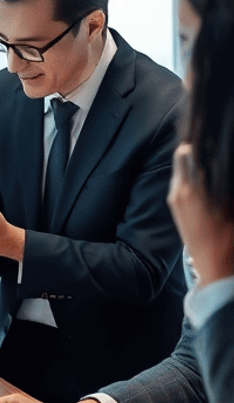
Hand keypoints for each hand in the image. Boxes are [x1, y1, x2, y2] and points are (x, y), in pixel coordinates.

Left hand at [168, 143, 233, 287]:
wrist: (216, 269)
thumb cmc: (229, 241)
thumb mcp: (231, 208)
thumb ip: (222, 181)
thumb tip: (221, 166)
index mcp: (190, 190)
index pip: (186, 154)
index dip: (197, 141)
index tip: (207, 133)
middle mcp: (178, 192)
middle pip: (181, 160)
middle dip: (195, 151)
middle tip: (209, 143)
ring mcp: (175, 201)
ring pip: (181, 172)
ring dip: (194, 164)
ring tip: (208, 157)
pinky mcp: (176, 209)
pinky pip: (182, 184)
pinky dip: (192, 176)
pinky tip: (206, 177)